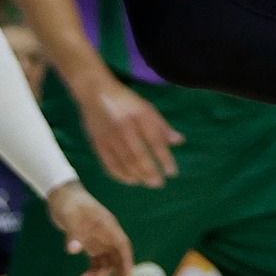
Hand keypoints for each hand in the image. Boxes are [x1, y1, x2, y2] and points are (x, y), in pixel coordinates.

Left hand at [47, 179, 133, 275]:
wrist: (60, 194)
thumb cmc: (68, 201)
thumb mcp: (69, 215)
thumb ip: (72, 232)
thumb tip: (73, 249)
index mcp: (106, 224)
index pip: (122, 244)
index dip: (127, 261)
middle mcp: (106, 233)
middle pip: (118, 256)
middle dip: (118, 272)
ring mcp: (98, 239)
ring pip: (106, 261)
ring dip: (100, 274)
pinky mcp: (89, 243)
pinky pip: (96, 262)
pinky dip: (92, 271)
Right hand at [77, 72, 184, 187]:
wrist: (95, 92)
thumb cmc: (125, 101)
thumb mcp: (146, 107)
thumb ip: (161, 126)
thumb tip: (180, 141)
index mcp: (140, 115)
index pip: (155, 141)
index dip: (165, 159)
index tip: (172, 173)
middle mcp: (125, 127)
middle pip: (139, 156)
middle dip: (150, 172)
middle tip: (159, 183)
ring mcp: (110, 137)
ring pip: (125, 163)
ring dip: (137, 176)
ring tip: (147, 183)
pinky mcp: (98, 144)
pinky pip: (110, 164)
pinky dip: (120, 175)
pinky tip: (130, 180)